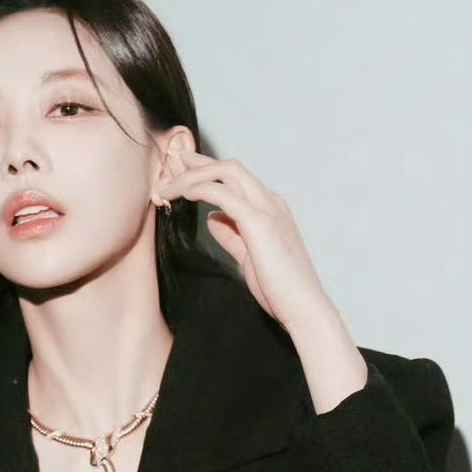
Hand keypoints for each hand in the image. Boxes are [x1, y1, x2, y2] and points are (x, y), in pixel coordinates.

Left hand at [158, 149, 332, 332]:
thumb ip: (231, 235)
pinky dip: (200, 188)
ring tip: (167, 186)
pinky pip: (223, 194)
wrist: (304, 307)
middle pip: (229, 168)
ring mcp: (267, 209)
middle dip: (197, 163)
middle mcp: (270, 202)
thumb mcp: (248, 256)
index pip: (235, 179)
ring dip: (193, 175)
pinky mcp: (259, 222)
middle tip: (170, 165)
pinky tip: (183, 194)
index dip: (207, 171)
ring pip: (226, 172)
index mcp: (270, 209)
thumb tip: (213, 218)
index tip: (181, 172)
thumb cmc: (280, 289)